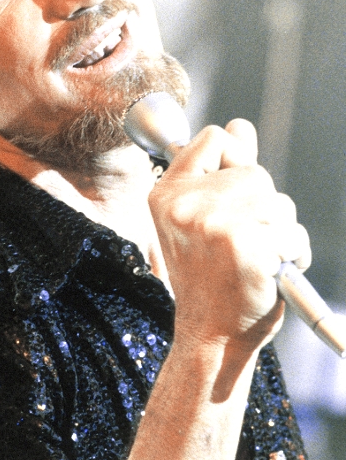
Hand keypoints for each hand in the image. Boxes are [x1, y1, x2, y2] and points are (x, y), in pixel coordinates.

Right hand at [149, 119, 310, 352]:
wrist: (211, 334)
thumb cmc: (210, 277)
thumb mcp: (203, 219)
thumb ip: (222, 170)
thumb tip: (240, 125)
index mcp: (167, 194)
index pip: (215, 139)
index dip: (234, 158)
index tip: (231, 194)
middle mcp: (186, 205)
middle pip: (255, 172)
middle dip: (262, 207)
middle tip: (240, 243)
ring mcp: (216, 224)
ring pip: (279, 204)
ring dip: (280, 232)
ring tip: (254, 260)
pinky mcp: (248, 246)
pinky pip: (293, 234)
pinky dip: (293, 255)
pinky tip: (269, 274)